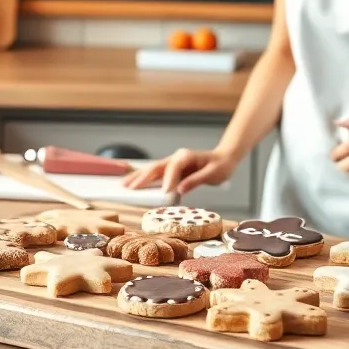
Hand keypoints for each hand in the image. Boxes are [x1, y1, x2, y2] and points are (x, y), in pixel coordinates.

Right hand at [121, 148, 238, 194]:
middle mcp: (176, 157)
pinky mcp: (171, 169)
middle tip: (129, 188)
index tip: (165, 191)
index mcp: (186, 156)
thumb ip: (196, 180)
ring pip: (151, 169)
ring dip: (137, 177)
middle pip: (156, 167)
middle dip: (142, 177)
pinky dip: (143, 178)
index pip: (173, 167)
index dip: (168, 179)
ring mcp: (172, 162)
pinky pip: (155, 173)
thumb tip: (179, 189)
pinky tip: (133, 183)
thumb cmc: (220, 166)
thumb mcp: (213, 174)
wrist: (224, 158)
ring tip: (123, 185)